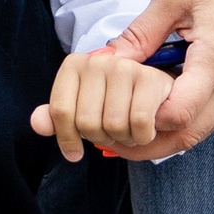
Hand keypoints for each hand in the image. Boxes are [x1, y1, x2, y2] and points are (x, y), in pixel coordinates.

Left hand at [32, 44, 172, 164]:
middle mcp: (99, 59)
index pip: (60, 111)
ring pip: (112, 126)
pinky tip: (148, 126)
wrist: (176, 71)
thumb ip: (65, 111)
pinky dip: (143, 135)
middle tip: (115, 134)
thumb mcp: (91, 100)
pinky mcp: (153, 79)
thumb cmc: (127, 93)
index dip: (66, 139)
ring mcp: (126, 67)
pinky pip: (138, 123)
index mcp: (76, 63)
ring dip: (126, 140)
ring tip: (133, 128)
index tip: (74, 154)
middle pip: (86, 124)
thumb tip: (37, 123)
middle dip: (102, 140)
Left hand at [108, 0, 213, 155]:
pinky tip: (160, 110)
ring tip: (132, 130)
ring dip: (167, 137)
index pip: (179, 113)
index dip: (143, 119)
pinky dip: (185, 120)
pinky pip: (212, 114)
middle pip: (190, 135)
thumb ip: (140, 34)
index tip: (116, 111)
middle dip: (150, 144)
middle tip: (115, 141)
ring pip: (202, 130)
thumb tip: (108, 63)